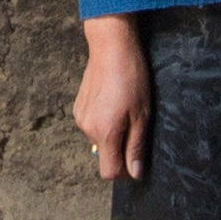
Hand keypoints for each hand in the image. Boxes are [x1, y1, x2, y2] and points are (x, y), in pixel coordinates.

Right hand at [73, 15, 150, 181]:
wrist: (111, 46)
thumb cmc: (131, 77)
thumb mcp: (142, 114)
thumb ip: (136, 146)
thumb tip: (135, 173)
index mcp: (104, 133)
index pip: (109, 171)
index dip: (124, 172)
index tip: (137, 162)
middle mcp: (87, 129)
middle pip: (105, 155)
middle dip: (121, 148)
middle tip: (137, 124)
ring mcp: (80, 117)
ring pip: (100, 139)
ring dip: (113, 133)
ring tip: (126, 109)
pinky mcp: (78, 107)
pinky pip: (93, 125)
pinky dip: (104, 121)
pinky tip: (114, 102)